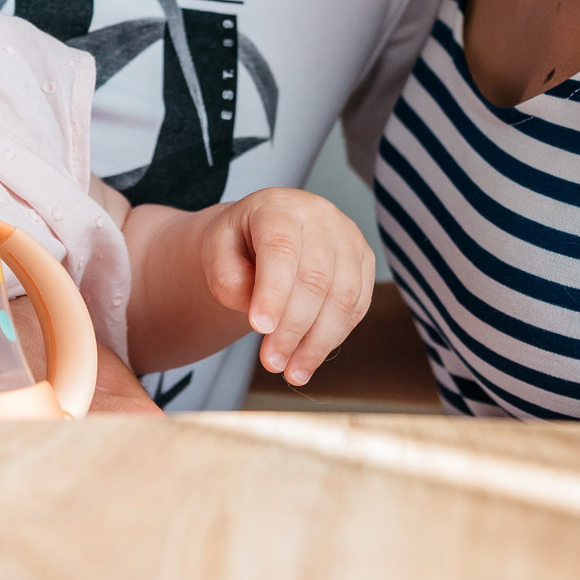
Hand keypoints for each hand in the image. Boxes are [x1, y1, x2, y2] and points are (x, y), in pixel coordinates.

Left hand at [202, 188, 375, 385]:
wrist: (260, 234)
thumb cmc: (237, 245)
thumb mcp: (216, 254)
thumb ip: (229, 281)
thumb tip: (264, 318)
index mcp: (279, 206)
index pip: (281, 249)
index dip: (274, 292)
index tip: (260, 328)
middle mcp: (321, 216)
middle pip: (315, 278)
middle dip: (293, 328)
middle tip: (272, 363)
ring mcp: (348, 238)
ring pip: (343, 297)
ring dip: (318, 342)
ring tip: (293, 372)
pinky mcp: (364, 262)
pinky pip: (356, 307)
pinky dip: (334, 338)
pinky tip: (310, 357)